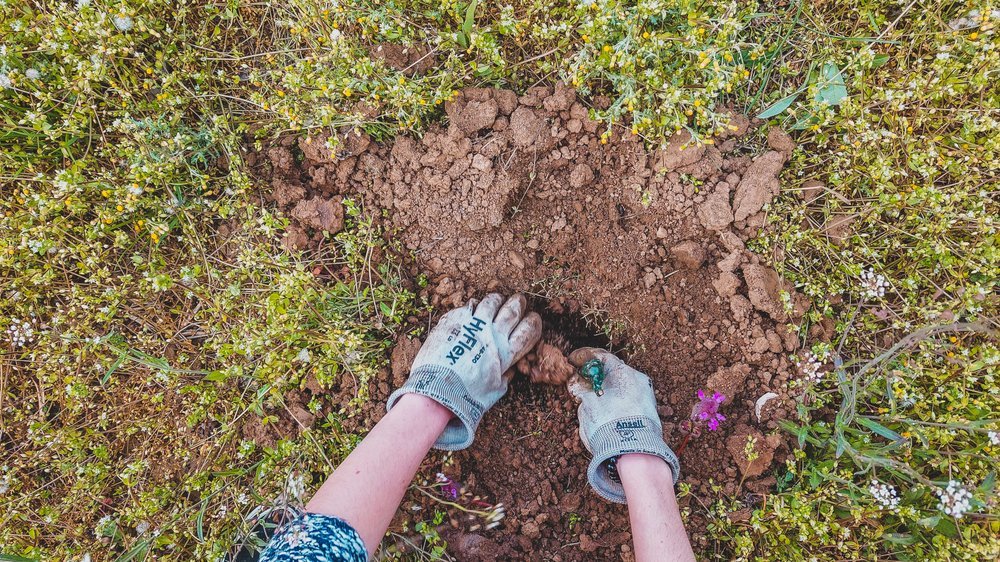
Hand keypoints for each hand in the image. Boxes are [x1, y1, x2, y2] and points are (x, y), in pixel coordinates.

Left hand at [387, 293, 540, 449]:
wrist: (437, 390)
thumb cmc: (466, 396)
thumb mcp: (494, 390)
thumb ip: (504, 376)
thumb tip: (509, 369)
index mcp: (506, 352)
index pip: (528, 330)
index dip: (533, 322)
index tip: (533, 319)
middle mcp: (493, 334)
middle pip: (513, 310)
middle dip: (519, 303)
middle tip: (520, 301)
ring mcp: (473, 324)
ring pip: (492, 302)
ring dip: (497, 299)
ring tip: (498, 300)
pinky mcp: (455, 320)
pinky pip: (470, 305)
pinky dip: (475, 305)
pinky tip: (474, 307)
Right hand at [568, 348, 679, 502]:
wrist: (634, 453)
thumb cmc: (607, 426)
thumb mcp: (586, 405)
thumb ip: (581, 390)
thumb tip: (577, 383)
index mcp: (622, 372)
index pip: (601, 357)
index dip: (585, 358)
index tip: (575, 362)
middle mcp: (638, 379)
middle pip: (614, 372)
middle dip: (598, 377)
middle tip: (583, 384)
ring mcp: (647, 395)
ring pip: (623, 387)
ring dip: (609, 391)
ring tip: (596, 403)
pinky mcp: (651, 411)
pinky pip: (630, 400)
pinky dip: (619, 402)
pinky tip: (610, 413)